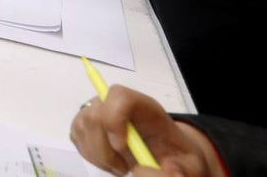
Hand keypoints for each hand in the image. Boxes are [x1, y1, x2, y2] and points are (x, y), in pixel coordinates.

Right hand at [70, 85, 223, 176]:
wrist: (168, 156)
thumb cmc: (178, 157)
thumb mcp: (188, 167)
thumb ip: (174, 172)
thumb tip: (141, 171)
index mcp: (145, 107)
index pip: (119, 96)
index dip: (114, 119)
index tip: (122, 148)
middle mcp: (117, 103)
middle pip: (95, 114)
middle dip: (105, 149)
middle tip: (124, 169)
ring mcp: (98, 111)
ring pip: (82, 127)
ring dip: (98, 155)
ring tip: (120, 167)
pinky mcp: (86, 125)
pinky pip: (77, 138)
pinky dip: (91, 156)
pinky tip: (109, 162)